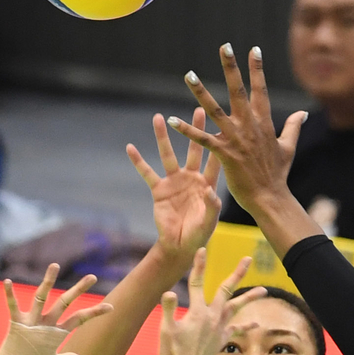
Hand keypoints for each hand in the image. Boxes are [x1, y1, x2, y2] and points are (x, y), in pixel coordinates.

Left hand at [0, 264, 112, 354]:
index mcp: (57, 333)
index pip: (81, 319)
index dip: (96, 312)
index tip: (111, 307)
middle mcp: (46, 325)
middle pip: (66, 302)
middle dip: (79, 289)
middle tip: (92, 277)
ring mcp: (31, 323)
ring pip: (41, 297)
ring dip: (48, 280)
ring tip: (55, 265)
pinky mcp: (16, 324)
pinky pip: (12, 306)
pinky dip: (9, 294)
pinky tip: (7, 280)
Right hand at [127, 109, 221, 258]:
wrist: (180, 245)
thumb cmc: (199, 234)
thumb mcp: (209, 222)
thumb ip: (212, 207)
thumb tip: (210, 191)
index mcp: (208, 184)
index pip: (215, 160)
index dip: (219, 144)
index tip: (223, 125)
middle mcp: (192, 178)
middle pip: (195, 148)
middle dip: (196, 129)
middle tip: (198, 109)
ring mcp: (175, 182)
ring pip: (168, 154)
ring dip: (163, 136)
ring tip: (158, 117)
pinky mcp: (159, 189)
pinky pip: (147, 172)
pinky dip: (138, 161)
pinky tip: (130, 147)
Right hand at [158, 247, 265, 354]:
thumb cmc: (171, 352)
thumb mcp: (165, 329)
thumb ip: (167, 309)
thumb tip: (169, 292)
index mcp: (196, 312)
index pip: (197, 283)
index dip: (199, 265)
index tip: (202, 250)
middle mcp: (211, 317)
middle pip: (226, 289)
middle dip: (237, 273)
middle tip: (248, 259)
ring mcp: (218, 328)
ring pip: (237, 307)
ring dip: (250, 297)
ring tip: (264, 290)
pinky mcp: (221, 339)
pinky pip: (236, 330)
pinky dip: (247, 326)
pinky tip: (256, 323)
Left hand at [166, 45, 307, 215]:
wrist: (270, 197)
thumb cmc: (278, 174)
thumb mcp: (288, 147)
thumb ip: (292, 127)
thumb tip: (302, 113)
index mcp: (264, 123)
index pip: (261, 90)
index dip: (257, 69)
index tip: (253, 49)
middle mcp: (250, 126)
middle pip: (239, 91)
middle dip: (231, 68)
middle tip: (224, 46)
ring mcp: (237, 139)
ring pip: (215, 110)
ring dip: (201, 92)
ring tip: (189, 75)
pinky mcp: (225, 154)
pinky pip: (202, 139)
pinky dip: (186, 129)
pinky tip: (171, 120)